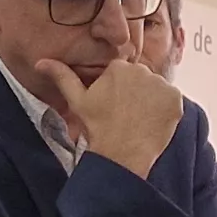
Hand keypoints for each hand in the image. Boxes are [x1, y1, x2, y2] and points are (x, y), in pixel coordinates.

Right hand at [39, 57, 186, 177]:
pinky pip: (172, 101)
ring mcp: (161, 85)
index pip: (123, 73)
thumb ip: (62, 76)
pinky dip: (165, 111)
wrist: (121, 154)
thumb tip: (40, 62)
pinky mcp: (176, 100)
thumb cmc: (98, 127)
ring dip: (152, 102)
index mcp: (119, 67)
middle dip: (136, 94)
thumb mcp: (77, 100)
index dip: (119, 91)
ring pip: (157, 90)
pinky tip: (151, 123)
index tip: (115, 106)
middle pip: (142, 79)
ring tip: (139, 121)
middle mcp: (142, 70)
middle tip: (126, 115)